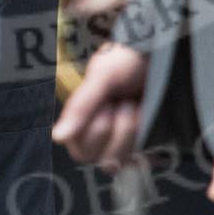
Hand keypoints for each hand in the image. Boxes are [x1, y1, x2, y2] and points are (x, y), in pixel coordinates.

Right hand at [53, 43, 149, 171]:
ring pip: (120, 161)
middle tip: (121, 102)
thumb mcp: (102, 76)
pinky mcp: (138, 145)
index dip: (95, 131)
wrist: (156, 54)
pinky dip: (143, 138)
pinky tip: (143, 118)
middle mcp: (96, 136)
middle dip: (115, 128)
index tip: (105, 105)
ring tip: (133, 106)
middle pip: (99, 159)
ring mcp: (118, 143)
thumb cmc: (125, 60)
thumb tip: (57, 137)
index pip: (79, 151)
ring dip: (130, 131)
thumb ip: (79, 107)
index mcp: (79, 120)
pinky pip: (138, 158)